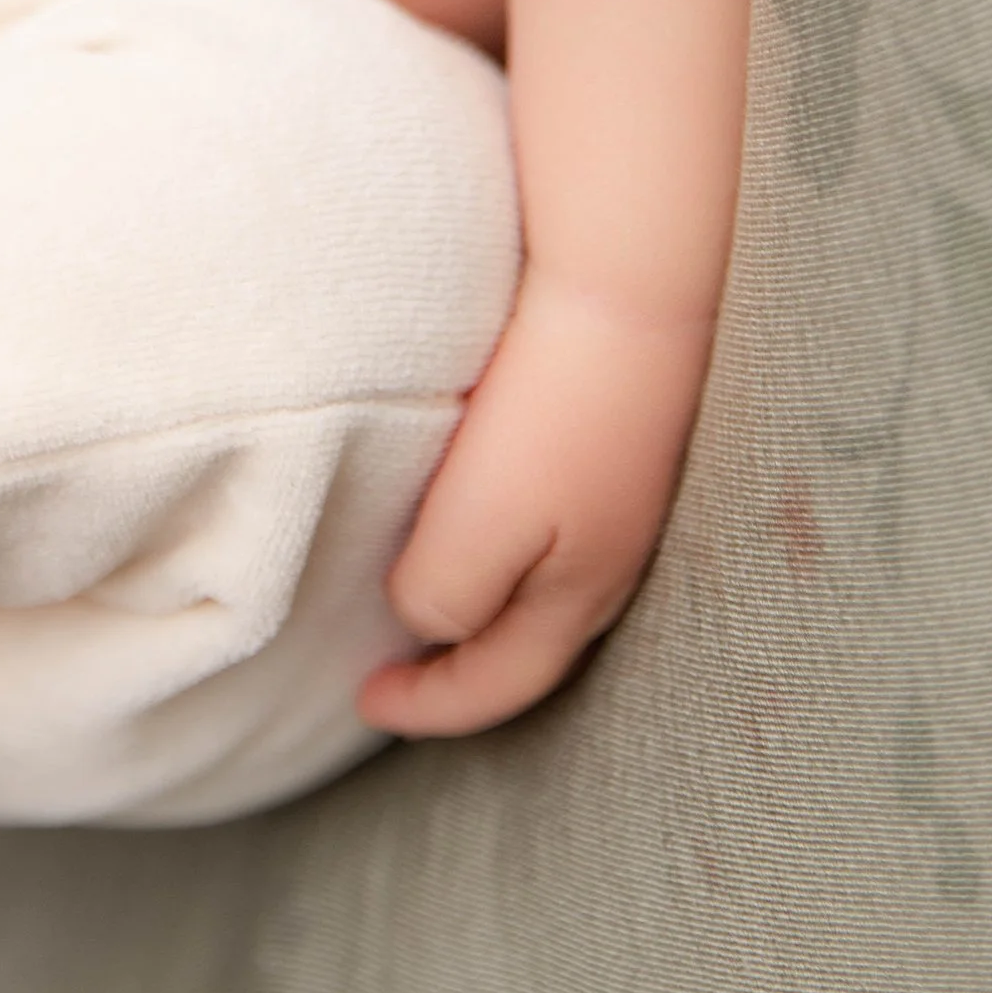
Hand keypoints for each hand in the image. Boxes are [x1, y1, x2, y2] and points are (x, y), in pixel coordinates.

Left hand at [357, 271, 715, 738]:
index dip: (428, 708)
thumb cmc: (555, 405)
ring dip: (484, 611)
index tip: (363, 702)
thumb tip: (425, 619)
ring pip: (546, 593)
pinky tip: (478, 516)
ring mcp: (622, 502)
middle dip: (462, 672)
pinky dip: (507, 553)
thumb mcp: (481, 525)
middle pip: (531, 650)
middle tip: (396, 669)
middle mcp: (611, 562)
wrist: (628, 285)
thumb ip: (445, 594)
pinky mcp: (617, 444)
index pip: (499, 686)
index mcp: (579, 595)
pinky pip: (555, 532)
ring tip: (426, 599)